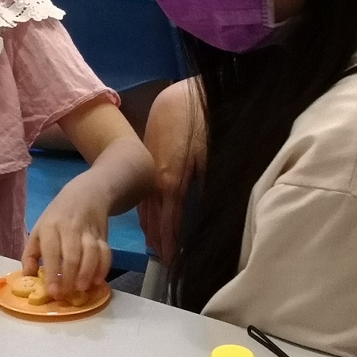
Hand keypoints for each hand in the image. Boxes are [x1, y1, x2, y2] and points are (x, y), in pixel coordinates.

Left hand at [22, 169, 112, 299]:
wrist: (86, 193)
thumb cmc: (57, 217)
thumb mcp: (39, 230)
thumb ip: (31, 254)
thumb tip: (28, 276)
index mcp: (50, 227)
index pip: (51, 253)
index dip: (52, 274)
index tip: (53, 292)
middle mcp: (70, 228)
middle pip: (72, 255)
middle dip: (71, 278)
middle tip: (68, 295)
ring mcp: (88, 231)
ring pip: (91, 253)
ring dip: (88, 274)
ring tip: (82, 289)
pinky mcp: (103, 235)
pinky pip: (106, 252)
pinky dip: (104, 268)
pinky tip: (97, 280)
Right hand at [140, 79, 205, 263]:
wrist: (183, 95)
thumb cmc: (203, 123)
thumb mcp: (212, 157)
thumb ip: (208, 188)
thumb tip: (207, 216)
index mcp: (171, 181)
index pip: (169, 220)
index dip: (170, 242)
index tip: (172, 261)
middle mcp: (156, 179)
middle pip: (154, 216)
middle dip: (158, 238)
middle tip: (164, 259)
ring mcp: (150, 168)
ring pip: (146, 204)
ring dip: (150, 225)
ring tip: (156, 244)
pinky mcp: (149, 158)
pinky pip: (144, 190)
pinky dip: (147, 207)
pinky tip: (150, 216)